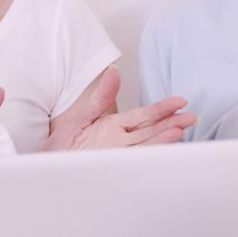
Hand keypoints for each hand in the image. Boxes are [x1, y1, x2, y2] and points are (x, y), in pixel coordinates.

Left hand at [43, 66, 195, 150]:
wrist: (45, 163)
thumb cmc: (62, 142)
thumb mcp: (80, 114)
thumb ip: (100, 96)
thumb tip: (114, 71)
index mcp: (115, 125)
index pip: (144, 115)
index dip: (162, 108)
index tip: (180, 101)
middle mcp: (119, 140)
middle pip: (151, 130)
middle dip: (172, 123)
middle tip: (191, 117)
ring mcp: (116, 154)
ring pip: (145, 145)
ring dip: (164, 139)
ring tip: (181, 131)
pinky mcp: (110, 166)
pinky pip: (132, 160)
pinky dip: (147, 156)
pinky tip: (160, 151)